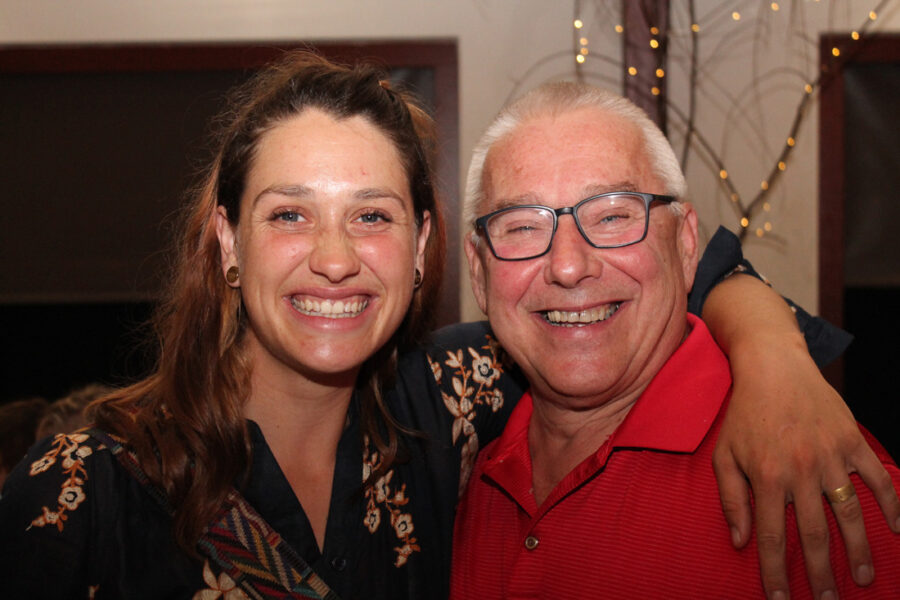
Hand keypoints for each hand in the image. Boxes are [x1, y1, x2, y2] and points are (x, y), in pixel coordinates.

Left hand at [714, 336, 899, 598]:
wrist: (772, 368)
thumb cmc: (744, 415)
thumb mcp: (724, 455)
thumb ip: (731, 499)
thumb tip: (741, 542)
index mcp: (766, 477)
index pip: (773, 537)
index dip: (775, 573)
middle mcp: (800, 471)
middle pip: (816, 535)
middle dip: (823, 574)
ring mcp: (829, 456)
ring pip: (850, 514)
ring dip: (860, 550)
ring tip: (865, 577)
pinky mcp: (851, 441)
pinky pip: (876, 478)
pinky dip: (891, 503)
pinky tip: (897, 529)